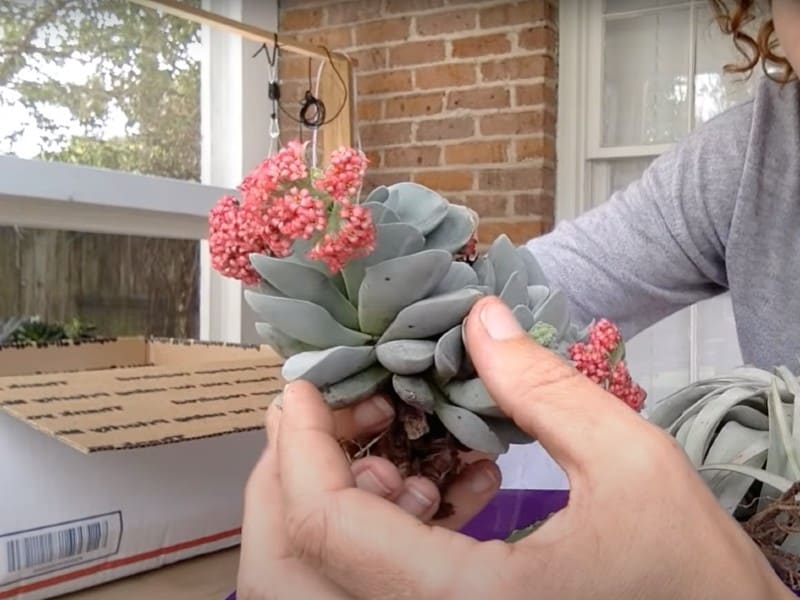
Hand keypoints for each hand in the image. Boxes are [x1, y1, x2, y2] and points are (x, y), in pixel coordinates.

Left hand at [257, 297, 792, 599]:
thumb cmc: (693, 579)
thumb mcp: (628, 463)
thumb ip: (541, 386)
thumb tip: (481, 320)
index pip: (326, 526)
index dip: (299, 444)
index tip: (302, 386)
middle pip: (292, 566)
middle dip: (292, 473)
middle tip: (323, 408)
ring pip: (319, 579)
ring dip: (330, 498)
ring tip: (388, 441)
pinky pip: (372, 585)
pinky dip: (374, 527)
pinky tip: (429, 485)